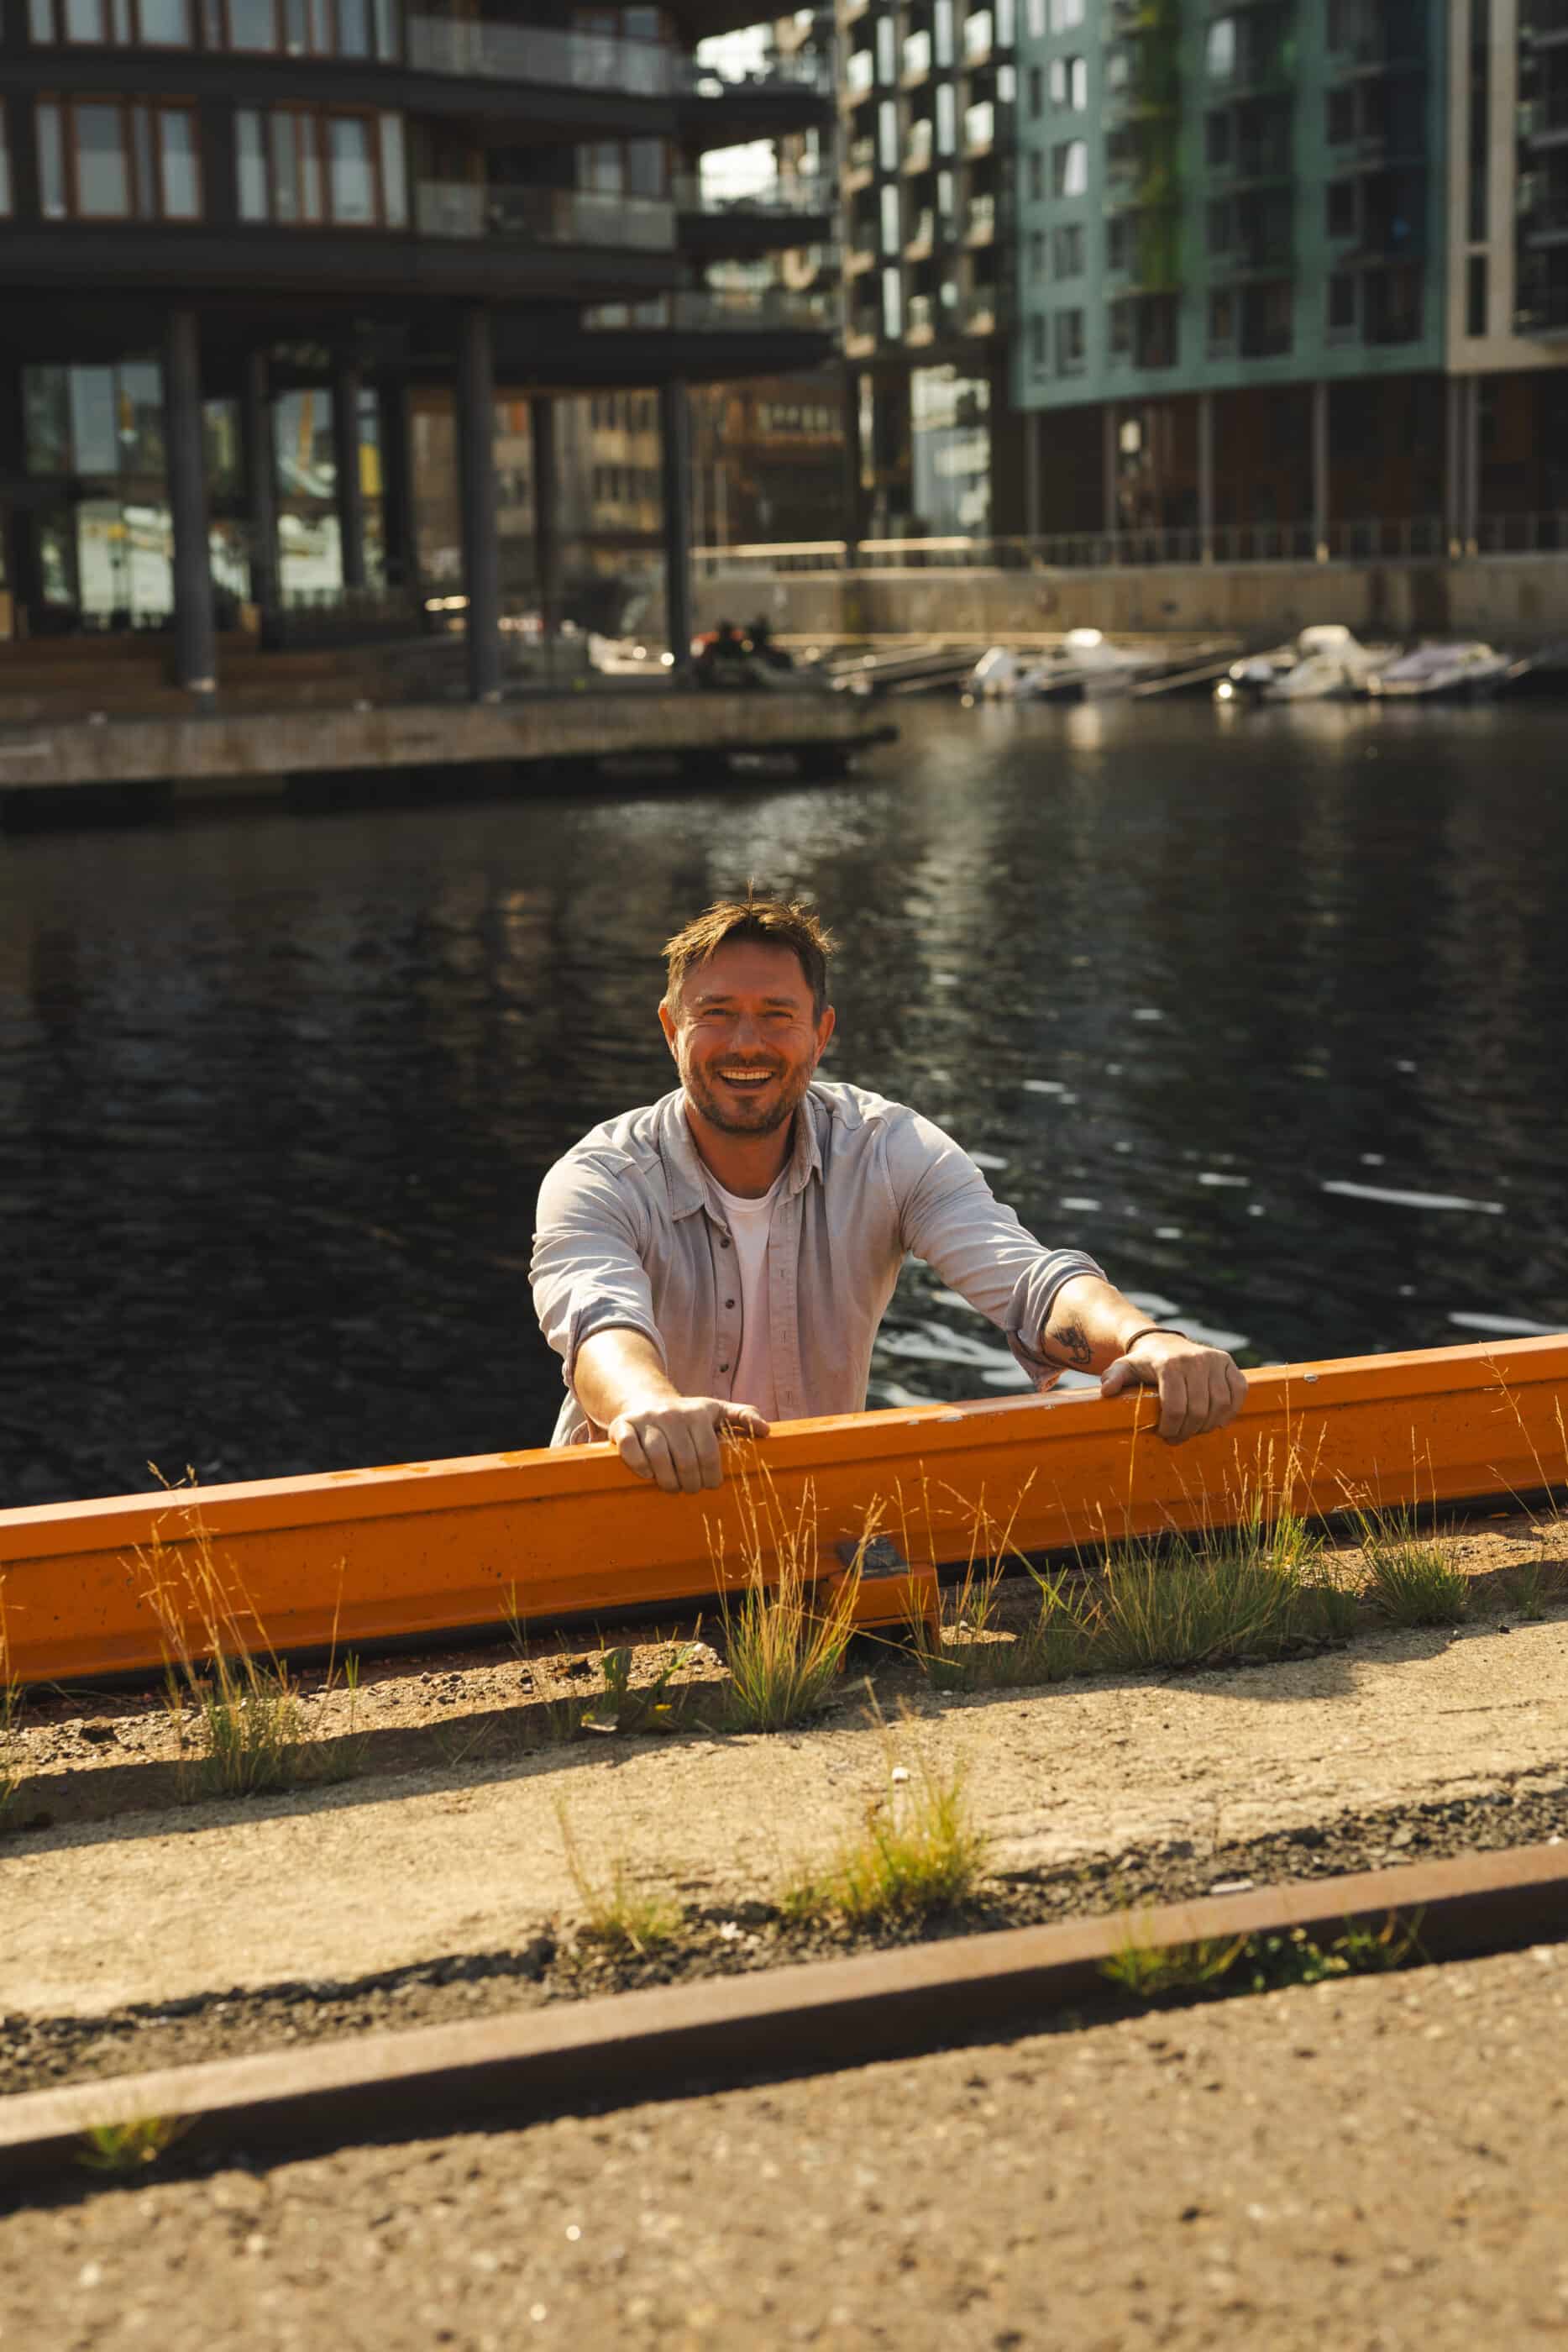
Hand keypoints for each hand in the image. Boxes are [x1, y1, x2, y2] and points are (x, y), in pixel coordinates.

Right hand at [607, 1393, 769, 1492]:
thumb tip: (767, 1431)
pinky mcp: (622, 1425)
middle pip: (685, 1459)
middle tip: (691, 1489)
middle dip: (691, 1482)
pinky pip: (630, 1449)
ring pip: (659, 1456)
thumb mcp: (717, 1410)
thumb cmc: (687, 1414)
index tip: (711, 1485)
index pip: (709, 1452)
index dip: (712, 1476)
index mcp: (698, 1413)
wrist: (646, 1400)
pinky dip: (640, 1466)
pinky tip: (649, 1474)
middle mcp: (671, 1413)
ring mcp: (646, 1419)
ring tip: (673, 1487)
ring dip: (668, 1481)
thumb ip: (743, 1416)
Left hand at [1100, 1333, 1245, 1444]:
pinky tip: (1217, 1420)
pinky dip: (1231, 1410)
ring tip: (1195, 1430)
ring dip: (1209, 1424)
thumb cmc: (1143, 1363)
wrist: (1162, 1343)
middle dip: (1188, 1430)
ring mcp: (1214, 1360)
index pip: (1176, 1407)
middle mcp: (1195, 1360)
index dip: (1171, 1428)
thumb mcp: (1123, 1368)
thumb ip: (1114, 1378)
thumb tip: (1107, 1391)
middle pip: (1199, 1410)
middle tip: (1178, 1437)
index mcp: (1169, 1365)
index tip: (1165, 1435)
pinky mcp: (1228, 1362)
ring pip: (1220, 1404)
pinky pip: (1239, 1391)